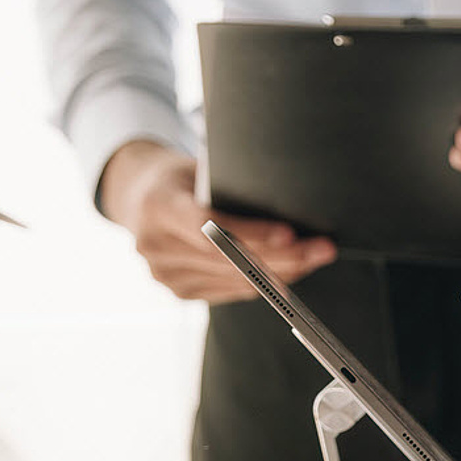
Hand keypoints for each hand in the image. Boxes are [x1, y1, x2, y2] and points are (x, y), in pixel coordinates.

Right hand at [98, 141, 335, 302]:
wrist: (139, 198)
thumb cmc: (179, 179)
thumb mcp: (196, 169)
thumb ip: (228, 188)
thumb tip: (286, 200)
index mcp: (158, 206)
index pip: (208, 226)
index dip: (250, 235)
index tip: (289, 235)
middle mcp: (156, 246)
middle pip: (229, 260)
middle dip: (283, 256)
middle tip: (321, 249)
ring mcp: (165, 274)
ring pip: (237, 280)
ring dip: (282, 272)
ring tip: (315, 257)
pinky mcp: (180, 291)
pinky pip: (233, 290)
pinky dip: (265, 283)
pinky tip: (291, 271)